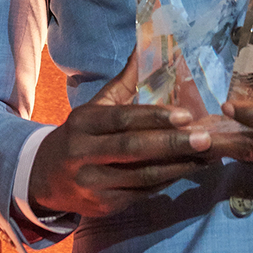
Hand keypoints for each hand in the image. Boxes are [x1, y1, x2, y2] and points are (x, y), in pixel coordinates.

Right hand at [29, 54, 214, 217]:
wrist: (46, 177)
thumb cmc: (81, 135)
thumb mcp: (95, 107)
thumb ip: (124, 82)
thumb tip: (146, 47)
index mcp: (83, 123)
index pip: (121, 119)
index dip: (154, 116)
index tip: (186, 115)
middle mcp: (84, 153)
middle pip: (133, 148)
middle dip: (173, 143)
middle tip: (206, 138)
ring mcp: (93, 182)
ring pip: (142, 176)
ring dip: (179, 166)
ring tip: (207, 156)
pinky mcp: (104, 205)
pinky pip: (142, 193)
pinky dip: (168, 181)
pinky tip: (188, 170)